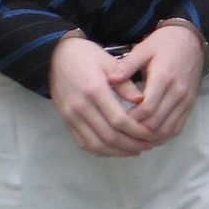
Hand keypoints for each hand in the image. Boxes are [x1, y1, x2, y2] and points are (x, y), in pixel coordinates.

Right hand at [50, 35, 157, 156]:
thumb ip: (125, 83)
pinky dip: (101, 151)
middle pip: (108, 136)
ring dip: (117, 152)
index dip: (136, 131)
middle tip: (147, 145)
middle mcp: (80, 106)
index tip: (151, 134)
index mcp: (94, 90)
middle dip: (131, 145)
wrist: (57, 55)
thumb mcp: (109, 62)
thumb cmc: (87, 56)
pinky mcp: (66, 121)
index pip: (118, 120)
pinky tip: (115, 150)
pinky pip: (83, 143)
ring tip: (135, 150)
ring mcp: (71, 116)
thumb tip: (142, 101)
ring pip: (96, 144)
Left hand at [108, 23, 206, 144]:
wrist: (191, 41)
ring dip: (150, 138)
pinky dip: (163, 136)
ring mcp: (186, 100)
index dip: (131, 119)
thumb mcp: (143, 49)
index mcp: (164, 77)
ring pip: (167, 129)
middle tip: (120, 133)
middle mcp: (178, 92)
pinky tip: (149, 137)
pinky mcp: (190, 105)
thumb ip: (127, 65)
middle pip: (156, 123)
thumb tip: (109, 79)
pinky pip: (177, 128)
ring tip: (133, 139)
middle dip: (137, 131)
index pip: (147, 108)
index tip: (116, 120)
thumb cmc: (164, 44)